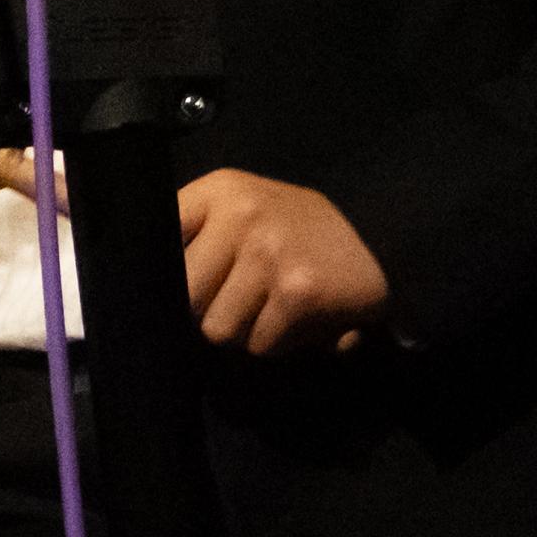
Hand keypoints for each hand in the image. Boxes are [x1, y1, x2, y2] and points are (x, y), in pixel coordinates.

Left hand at [177, 169, 388, 355]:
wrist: (388, 231)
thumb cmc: (301, 228)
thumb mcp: (243, 207)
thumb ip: (196, 234)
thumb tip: (148, 288)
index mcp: (220, 190)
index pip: (158, 243)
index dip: (164, 278)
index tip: (183, 288)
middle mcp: (240, 214)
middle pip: (184, 299)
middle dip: (208, 312)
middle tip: (240, 302)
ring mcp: (269, 252)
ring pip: (219, 330)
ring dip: (246, 332)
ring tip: (272, 308)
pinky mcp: (297, 291)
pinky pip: (260, 345)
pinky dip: (280, 344)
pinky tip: (299, 319)